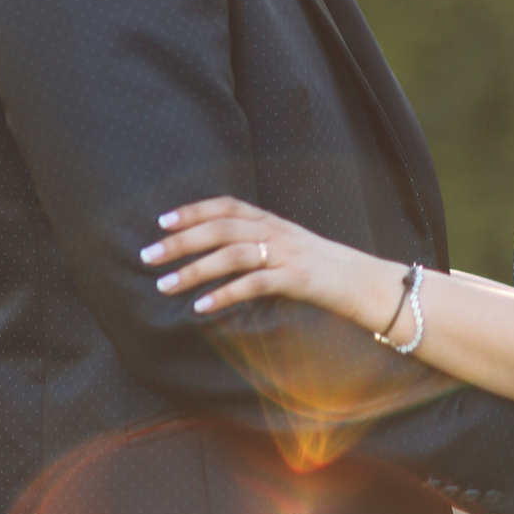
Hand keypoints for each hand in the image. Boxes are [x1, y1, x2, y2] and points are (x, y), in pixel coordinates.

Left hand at [140, 196, 405, 330]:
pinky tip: (201, 308)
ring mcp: (287, 252)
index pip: (226, 205)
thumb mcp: (288, 248)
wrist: (366, 282)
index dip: (193, 210)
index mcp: (271, 220)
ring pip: (232, 254)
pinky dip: (224, 294)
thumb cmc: (322, 270)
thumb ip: (258, 245)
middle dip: (181, 241)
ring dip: (194, 269)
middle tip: (147, 255)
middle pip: (221, 228)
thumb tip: (218, 254)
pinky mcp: (297, 278)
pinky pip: (254, 284)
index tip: (161, 221)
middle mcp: (276, 230)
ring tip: (164, 285)